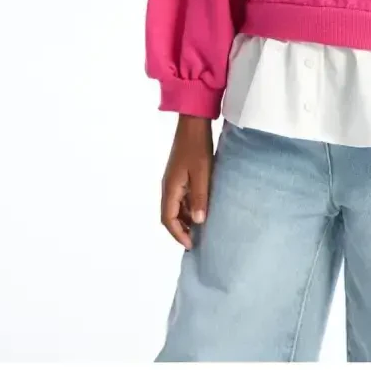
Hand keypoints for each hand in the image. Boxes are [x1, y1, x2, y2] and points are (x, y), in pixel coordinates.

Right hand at [160, 114, 213, 248]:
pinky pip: (180, 197)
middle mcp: (168, 186)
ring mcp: (173, 180)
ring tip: (201, 228)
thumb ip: (199, 198)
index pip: (168, 219)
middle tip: (197, 241)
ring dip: (185, 219)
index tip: (191, 245)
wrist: (193, 124)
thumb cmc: (198, 148)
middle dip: (181, 230)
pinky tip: (201, 208)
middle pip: (170, 215)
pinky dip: (188, 207)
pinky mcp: (179, 174)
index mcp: (170, 188)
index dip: (178, 234)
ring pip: (175, 206)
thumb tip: (198, 222)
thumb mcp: (202, 174)